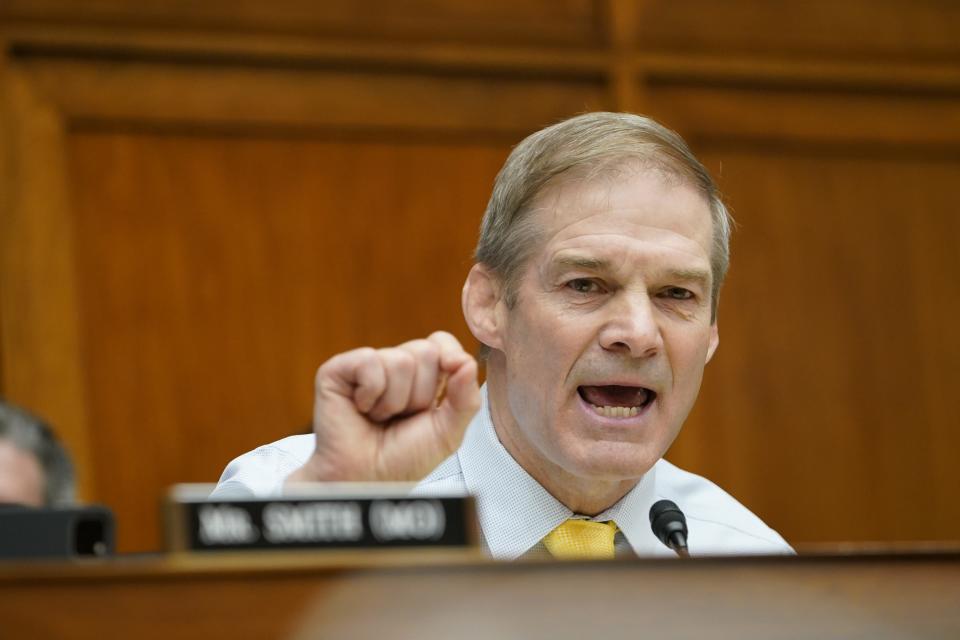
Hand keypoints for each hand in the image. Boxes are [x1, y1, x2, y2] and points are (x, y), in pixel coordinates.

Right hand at [286, 331, 479, 483]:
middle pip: (426, 351)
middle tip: (401, 417)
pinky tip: (361, 409)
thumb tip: (467, 362)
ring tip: (380, 418)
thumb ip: (466, 399)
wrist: (367, 479)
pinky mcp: (339, 369)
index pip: (441, 342)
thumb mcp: (448, 432)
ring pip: (400, 360)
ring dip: (394, 401)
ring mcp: (366, 366)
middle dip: (420, 394)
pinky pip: (370, 361)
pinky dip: (371, 393)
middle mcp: (394, 366)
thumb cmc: (403, 459)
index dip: (449, 359)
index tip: (443, 390)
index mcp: (423, 376)